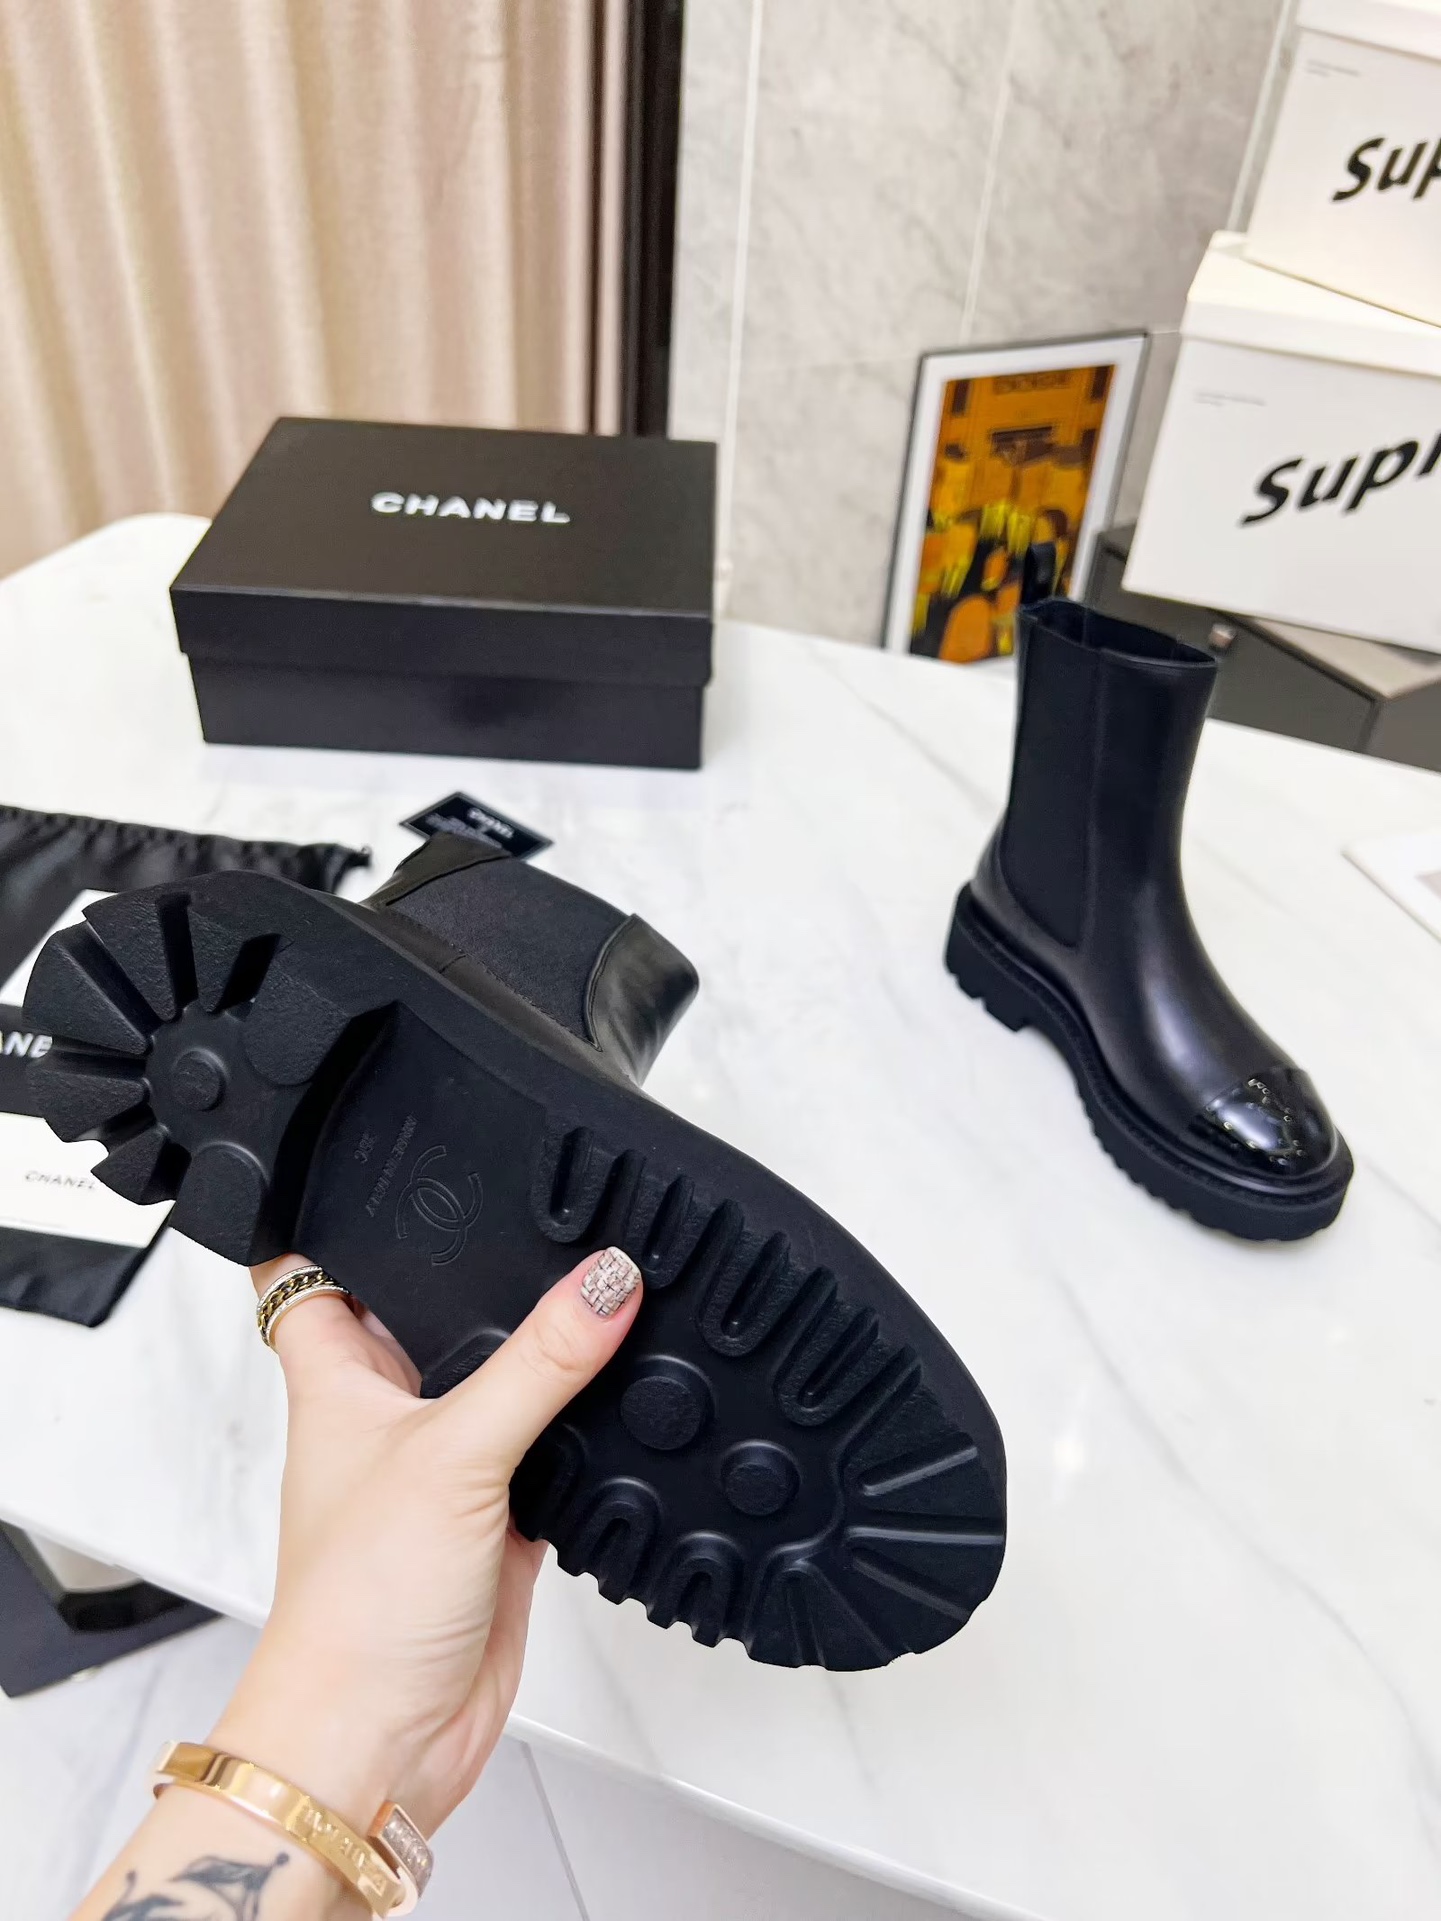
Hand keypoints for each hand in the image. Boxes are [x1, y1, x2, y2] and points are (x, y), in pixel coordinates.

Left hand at [210, 1246, 641, 1838]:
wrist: (380, 1738)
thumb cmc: (354, 1606)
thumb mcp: (454, 1452)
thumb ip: (539, 1363)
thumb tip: (606, 1281)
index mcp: (337, 1380)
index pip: (314, 1273)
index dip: (342, 1219)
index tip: (395, 1168)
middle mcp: (385, 1418)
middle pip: (427, 1320)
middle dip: (478, 1279)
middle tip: (540, 1218)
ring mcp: (442, 1472)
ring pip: (495, 1386)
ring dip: (539, 1358)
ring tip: (598, 1293)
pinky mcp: (496, 1525)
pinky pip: (543, 1457)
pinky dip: (578, 1436)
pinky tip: (618, 1405)